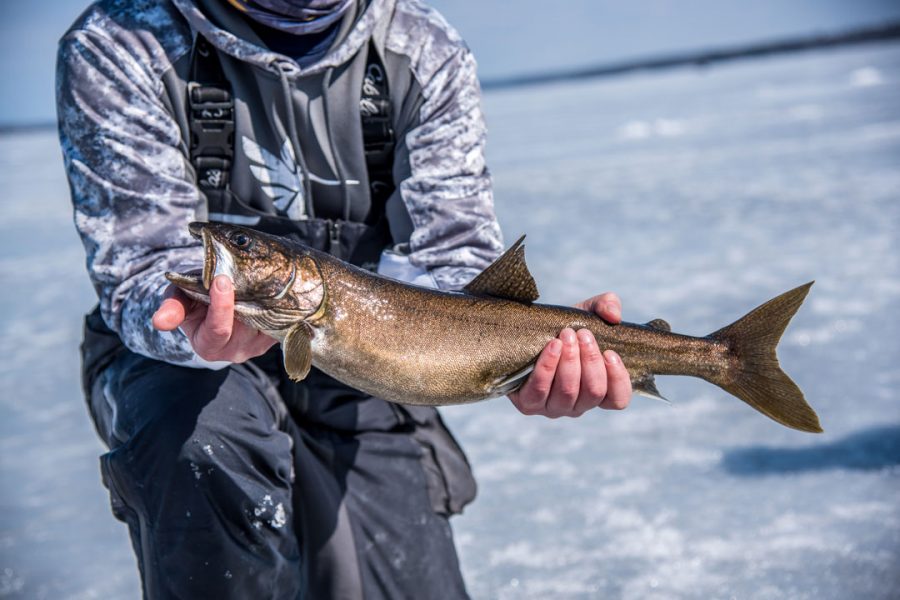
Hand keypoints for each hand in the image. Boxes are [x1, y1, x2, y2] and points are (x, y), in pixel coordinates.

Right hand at [152, 275, 276, 362]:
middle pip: (247, 322)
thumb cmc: (194, 298)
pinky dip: (278, 299)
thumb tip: (160, 322)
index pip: (218, 330)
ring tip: (262, 270)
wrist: (217, 300)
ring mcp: (260, 344)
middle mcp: (237, 350)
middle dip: (248, 295)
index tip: (221, 279)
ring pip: (267, 318)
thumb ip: (172, 308)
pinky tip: (275, 281)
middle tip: (247, 270)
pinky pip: (282, 318)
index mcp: (209, 346)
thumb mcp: (179, 299)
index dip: (221, 306)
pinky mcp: (277, 335)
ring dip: (266, 294)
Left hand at [509, 292, 631, 417]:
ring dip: (569, 362)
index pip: (618, 400)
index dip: (618, 379)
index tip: (610, 353)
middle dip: (590, 361)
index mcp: (597, 390)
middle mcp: (578, 405)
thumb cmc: (564, 328)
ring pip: (568, 392)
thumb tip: (614, 316)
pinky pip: (539, 390)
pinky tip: (552, 346)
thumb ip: (607, 306)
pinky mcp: (528, 403)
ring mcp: (554, 408)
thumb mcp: (588, 312)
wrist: (528, 331)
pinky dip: (547, 367)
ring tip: (566, 335)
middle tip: (583, 334)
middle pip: (593, 392)